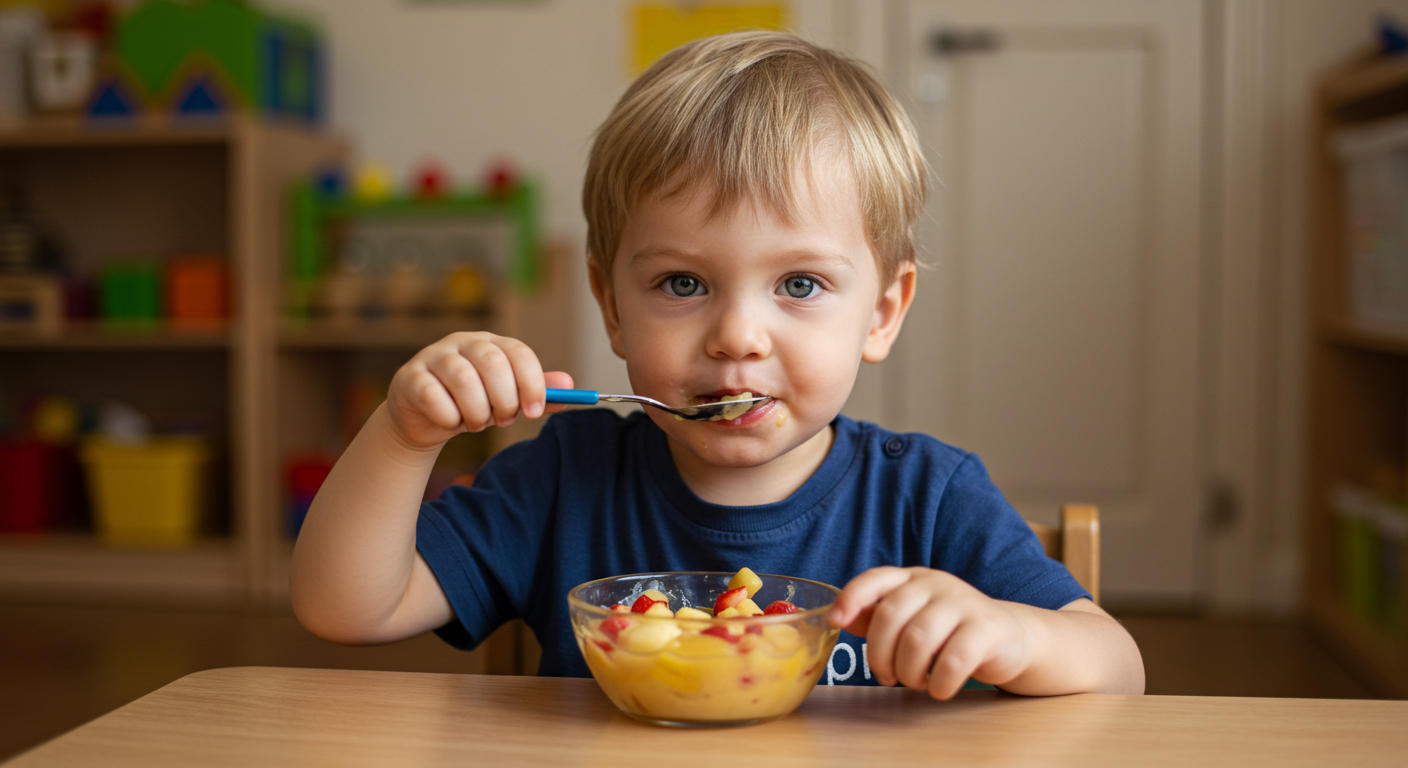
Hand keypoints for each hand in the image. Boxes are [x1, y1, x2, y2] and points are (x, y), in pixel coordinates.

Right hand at [385, 332, 573, 448]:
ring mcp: (433, 356)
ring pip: (464, 380)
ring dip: (476, 412)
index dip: (531, 383)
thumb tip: (568, 385)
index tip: (534, 412)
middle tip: (503, 420)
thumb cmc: (471, 403)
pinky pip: (433, 397)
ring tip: (476, 423)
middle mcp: (462, 342)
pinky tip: (450, 422)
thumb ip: (536, 391)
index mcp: (491, 343)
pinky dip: (448, 417)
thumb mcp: (506, 398)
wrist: (424, 419)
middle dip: (504, 400)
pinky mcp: (410, 377)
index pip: (519, 352)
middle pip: (493, 363)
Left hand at [828, 566, 1038, 699]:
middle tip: (887, 677)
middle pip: (890, 615)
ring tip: (915, 682)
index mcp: (912, 579)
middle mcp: (936, 584)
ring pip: (918, 639)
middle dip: (880, 654)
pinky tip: (940, 688)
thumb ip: (876, 618)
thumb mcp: (912, 619)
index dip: (851, 597)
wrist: (1012, 638)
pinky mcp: (987, 628)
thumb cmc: (950, 632)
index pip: (875, 579)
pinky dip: (940, 683)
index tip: (836, 620)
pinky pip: (953, 660)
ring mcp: (964, 603)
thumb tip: (839, 617)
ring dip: (909, 672)